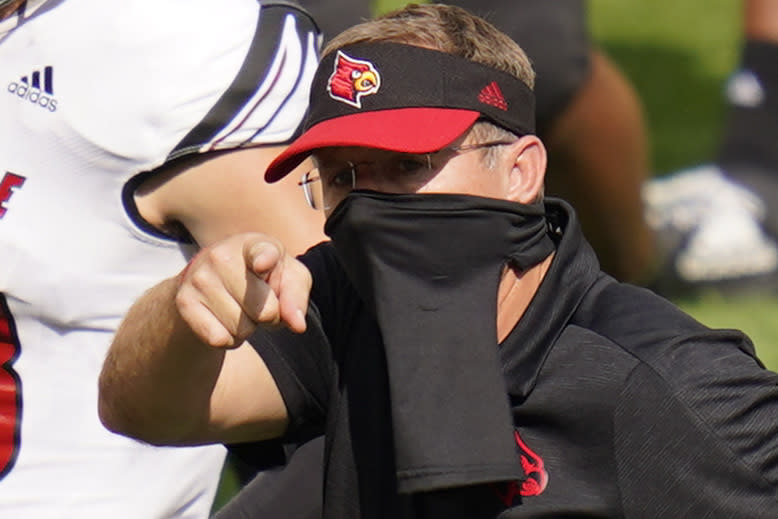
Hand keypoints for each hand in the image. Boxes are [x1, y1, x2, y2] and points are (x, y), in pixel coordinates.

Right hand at [175, 233, 310, 347]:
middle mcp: (222, 255)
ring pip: (242, 328)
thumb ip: (297, 297)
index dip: (265, 259)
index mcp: (254, 244)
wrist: (210, 283)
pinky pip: (219, 339)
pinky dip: (228, 339)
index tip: (262, 264)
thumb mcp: (288, 279)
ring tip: (239, 309)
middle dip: (268, 316)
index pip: (263, 252)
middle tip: (258, 303)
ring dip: (247, 328)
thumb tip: (297, 324)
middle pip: (264, 310)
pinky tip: (223, 320)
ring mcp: (199, 278)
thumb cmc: (261, 278)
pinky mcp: (184, 302)